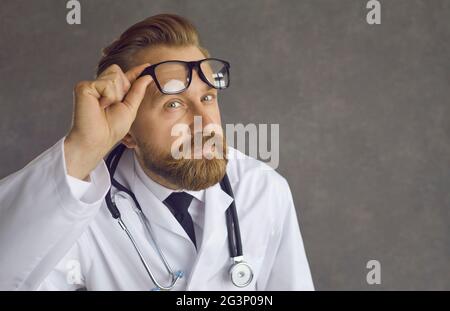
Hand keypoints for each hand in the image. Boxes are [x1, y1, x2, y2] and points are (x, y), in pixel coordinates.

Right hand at [64, 63, 152, 179]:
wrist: (98, 139)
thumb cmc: (112, 129)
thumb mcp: (130, 108)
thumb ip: (137, 91)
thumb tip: (147, 77)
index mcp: (111, 92)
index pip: (125, 77)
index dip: (136, 71)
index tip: (148, 66)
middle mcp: (100, 87)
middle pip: (118, 72)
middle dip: (123, 88)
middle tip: (114, 105)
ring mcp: (91, 86)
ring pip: (114, 75)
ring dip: (116, 94)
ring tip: (106, 107)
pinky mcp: (84, 86)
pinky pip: (106, 83)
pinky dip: (108, 96)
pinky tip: (100, 106)